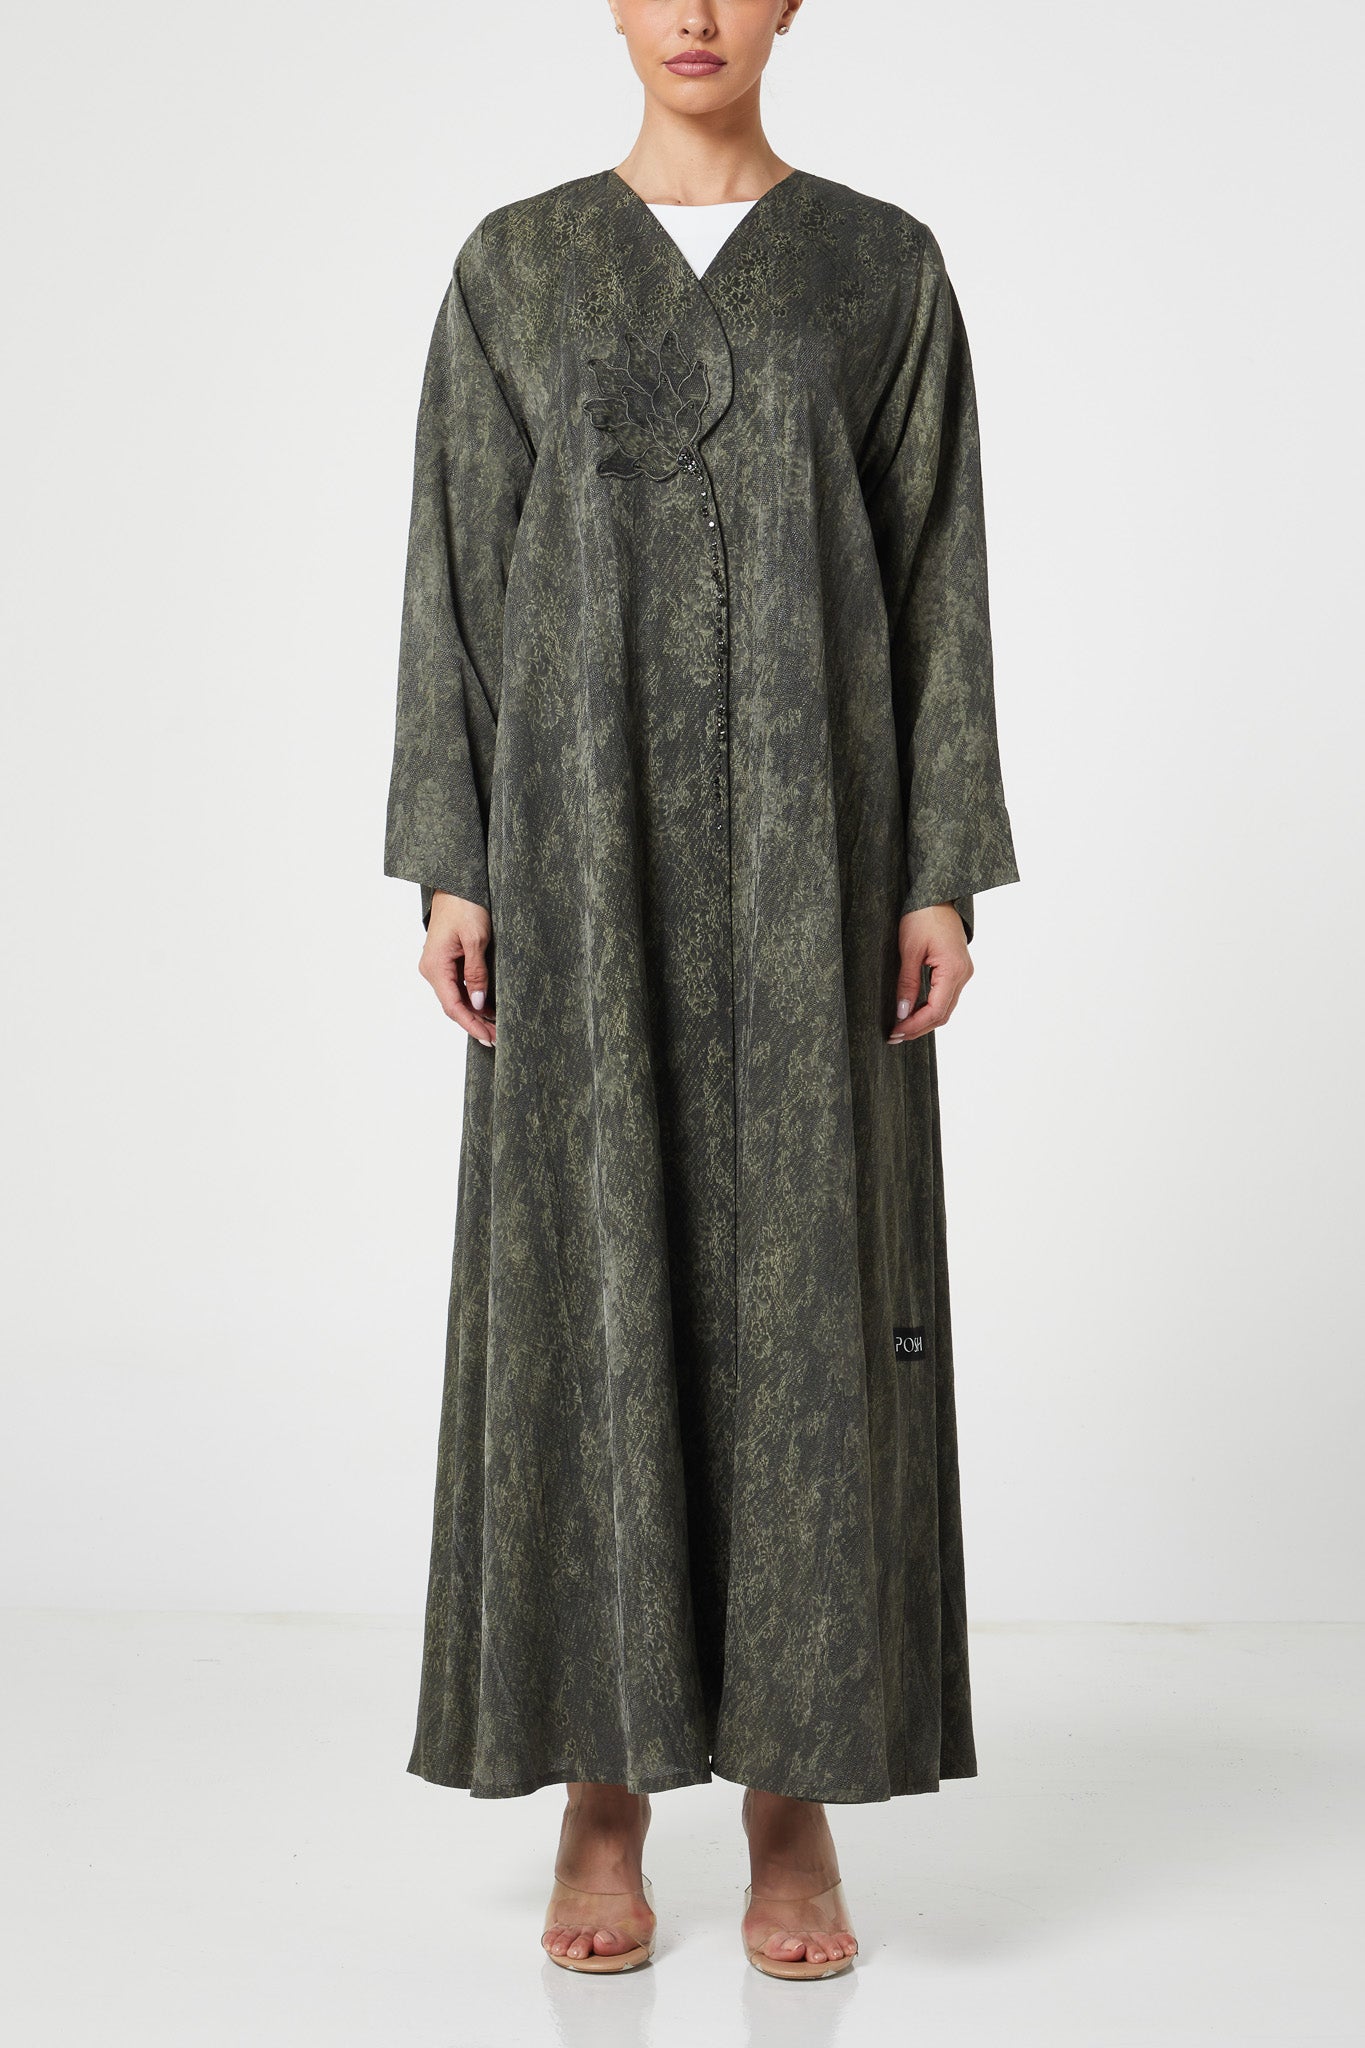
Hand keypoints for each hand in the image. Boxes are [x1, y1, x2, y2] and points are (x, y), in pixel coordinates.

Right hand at [420, 891, 495, 1045]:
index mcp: (435, 966)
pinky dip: (472, 999)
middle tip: (498, 1038)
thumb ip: (476, 974)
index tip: (488, 1037)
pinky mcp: (446, 960)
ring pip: (456, 997)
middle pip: (454, 1005)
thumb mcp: (476, 939)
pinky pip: (457, 986)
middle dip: (475, 1023)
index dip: (471, 1024)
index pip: (453, 1006)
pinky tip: (488, 1008)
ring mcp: (438, 965)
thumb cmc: (465, 905)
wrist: (457, 882)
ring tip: (496, 1028)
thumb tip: (477, 1004)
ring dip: (475, 1013)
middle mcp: (432, 969)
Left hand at [888, 904, 971, 1043]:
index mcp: (954, 970)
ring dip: (924, 1020)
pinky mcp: (957, 969)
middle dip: (918, 1028)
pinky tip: (913, 1012)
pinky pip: (945, 996)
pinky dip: (930, 1008)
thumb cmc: (923, 916)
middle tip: (894, 1036)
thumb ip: (907, 983)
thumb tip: (902, 1013)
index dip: (915, 1026)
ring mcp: (962, 972)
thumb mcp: (909, 950)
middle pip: (942, 1014)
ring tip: (901, 1028)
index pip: (935, 1011)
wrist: (938, 895)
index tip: (895, 1032)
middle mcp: (963, 974)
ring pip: (945, 1008)